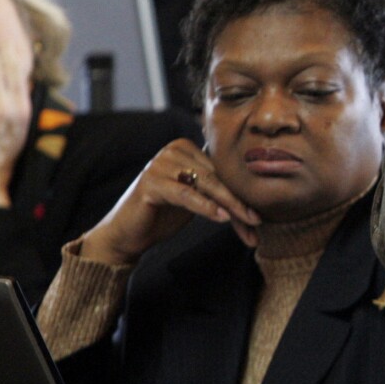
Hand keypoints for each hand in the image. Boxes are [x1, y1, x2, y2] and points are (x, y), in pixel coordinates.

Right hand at [80, 139, 261, 266]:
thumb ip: (216, 191)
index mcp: (186, 148)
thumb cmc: (161, 216)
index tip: (258, 217)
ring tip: (247, 222)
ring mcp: (160, 164)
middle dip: (238, 202)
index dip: (241, 194)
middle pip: (217, 177)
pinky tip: (220, 217)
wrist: (126, 235)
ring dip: (229, 205)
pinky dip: (205, 206)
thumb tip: (253, 198)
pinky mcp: (151, 182)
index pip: (221, 171)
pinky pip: (185, 194)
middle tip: (257, 222)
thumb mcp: (194, 200)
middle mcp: (174, 150)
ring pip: (205, 184)